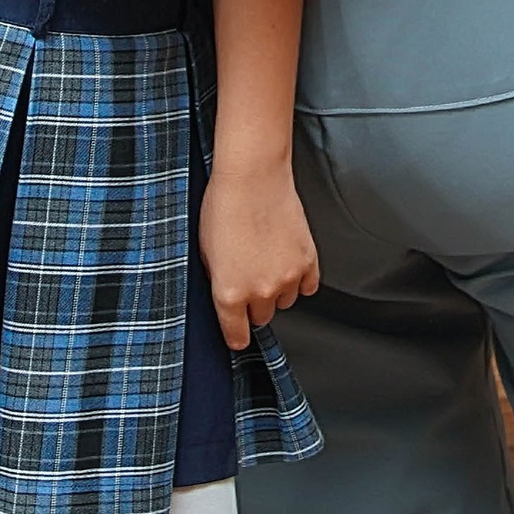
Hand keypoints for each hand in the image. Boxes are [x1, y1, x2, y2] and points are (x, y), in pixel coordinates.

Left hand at [200, 161, 320, 350]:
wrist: (253, 177)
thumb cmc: (223, 206)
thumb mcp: (204, 251)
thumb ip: (217, 281)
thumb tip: (225, 294)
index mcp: (230, 293)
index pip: (237, 335)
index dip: (236, 335)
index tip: (237, 335)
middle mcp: (261, 291)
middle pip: (262, 317)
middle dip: (255, 304)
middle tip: (248, 279)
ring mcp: (288, 278)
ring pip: (285, 301)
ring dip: (277, 289)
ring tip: (266, 261)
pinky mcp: (309, 262)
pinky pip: (307, 286)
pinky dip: (299, 278)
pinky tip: (286, 259)